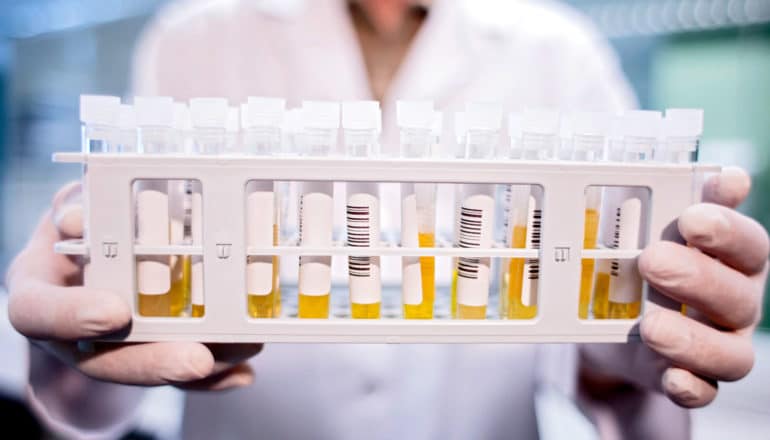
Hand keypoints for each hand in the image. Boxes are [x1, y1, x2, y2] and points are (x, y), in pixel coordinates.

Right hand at [7, 182, 261, 390]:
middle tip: (198, 359)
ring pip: (147, 368)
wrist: (85, 253)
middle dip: (153, 362)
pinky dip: (212, 376)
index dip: (74, 317)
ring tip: (242, 351)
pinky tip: (242, 373)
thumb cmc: (81, 223)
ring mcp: (104, 348)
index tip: (116, 314)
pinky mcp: (143, 354)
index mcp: (38, 291)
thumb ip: (76, 207)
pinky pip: (174, 368)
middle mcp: (68, 331)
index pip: (36, 313)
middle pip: (101, 360)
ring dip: (198, 368)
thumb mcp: (72, 205)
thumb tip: (77, 218)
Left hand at [580, 167, 768, 407]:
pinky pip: (704, 391)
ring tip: (651, 325)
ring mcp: (719, 344)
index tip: (693, 216)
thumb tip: (725, 175)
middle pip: (739, 297)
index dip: (727, 230)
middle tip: (652, 259)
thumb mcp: (652, 229)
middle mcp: (737, 303)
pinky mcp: (693, 378)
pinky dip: (690, 386)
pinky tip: (671, 376)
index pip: (749, 245)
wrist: (613, 317)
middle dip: (698, 278)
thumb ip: (680, 200)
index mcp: (734, 260)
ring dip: (693, 339)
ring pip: (730, 353)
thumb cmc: (645, 262)